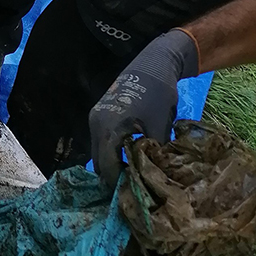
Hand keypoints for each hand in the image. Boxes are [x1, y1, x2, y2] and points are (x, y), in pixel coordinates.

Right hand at [89, 27, 198, 183]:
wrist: (153, 63)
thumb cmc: (158, 95)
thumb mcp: (159, 127)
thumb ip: (152, 154)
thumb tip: (152, 175)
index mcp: (107, 128)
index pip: (105, 166)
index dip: (117, 182)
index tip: (131, 192)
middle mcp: (95, 123)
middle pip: (97, 160)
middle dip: (112, 175)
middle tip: (130, 186)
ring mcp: (95, 117)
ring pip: (98, 149)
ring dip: (111, 162)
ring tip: (130, 172)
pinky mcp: (100, 112)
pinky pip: (101, 139)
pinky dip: (111, 150)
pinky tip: (126, 155)